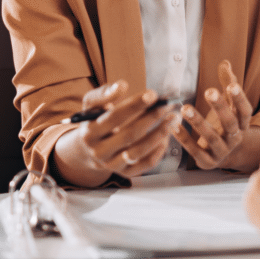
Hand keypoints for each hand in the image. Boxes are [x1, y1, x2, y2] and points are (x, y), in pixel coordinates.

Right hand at [53, 80, 179, 185]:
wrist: (86, 150)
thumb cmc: (94, 121)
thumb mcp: (91, 105)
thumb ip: (104, 94)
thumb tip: (121, 85)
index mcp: (89, 133)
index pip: (114, 118)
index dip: (134, 105)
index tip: (153, 94)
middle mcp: (99, 152)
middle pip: (129, 135)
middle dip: (151, 118)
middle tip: (168, 105)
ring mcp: (112, 165)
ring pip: (139, 152)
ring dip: (159, 134)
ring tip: (172, 119)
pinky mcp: (125, 173)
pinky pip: (146, 164)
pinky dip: (159, 150)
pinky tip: (166, 135)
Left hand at [173, 60, 259, 169]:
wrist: (223, 155)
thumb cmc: (224, 123)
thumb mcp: (228, 105)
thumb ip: (227, 84)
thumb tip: (225, 63)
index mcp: (242, 123)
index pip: (245, 110)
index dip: (240, 99)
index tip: (231, 85)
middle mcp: (235, 138)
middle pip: (230, 123)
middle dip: (220, 107)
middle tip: (209, 91)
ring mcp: (222, 151)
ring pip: (212, 138)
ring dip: (198, 123)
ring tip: (185, 108)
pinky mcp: (207, 162)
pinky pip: (195, 150)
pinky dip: (184, 139)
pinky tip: (173, 126)